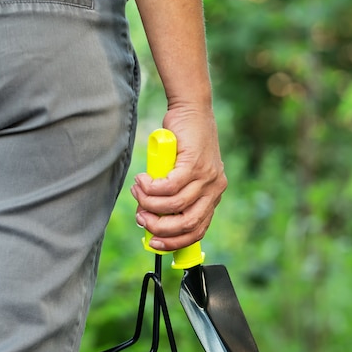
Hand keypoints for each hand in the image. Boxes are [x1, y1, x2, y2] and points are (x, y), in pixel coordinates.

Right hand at [131, 105, 226, 250]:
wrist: (192, 109)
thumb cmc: (182, 141)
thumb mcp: (178, 173)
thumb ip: (169, 195)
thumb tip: (147, 216)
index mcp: (212, 195)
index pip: (198, 230)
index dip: (175, 241)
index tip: (154, 242)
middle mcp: (214, 188)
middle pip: (188, 223)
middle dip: (160, 228)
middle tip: (141, 218)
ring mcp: (206, 177)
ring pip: (174, 205)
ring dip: (149, 204)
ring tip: (138, 192)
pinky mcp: (194, 164)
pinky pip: (169, 187)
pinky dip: (151, 189)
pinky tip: (142, 182)